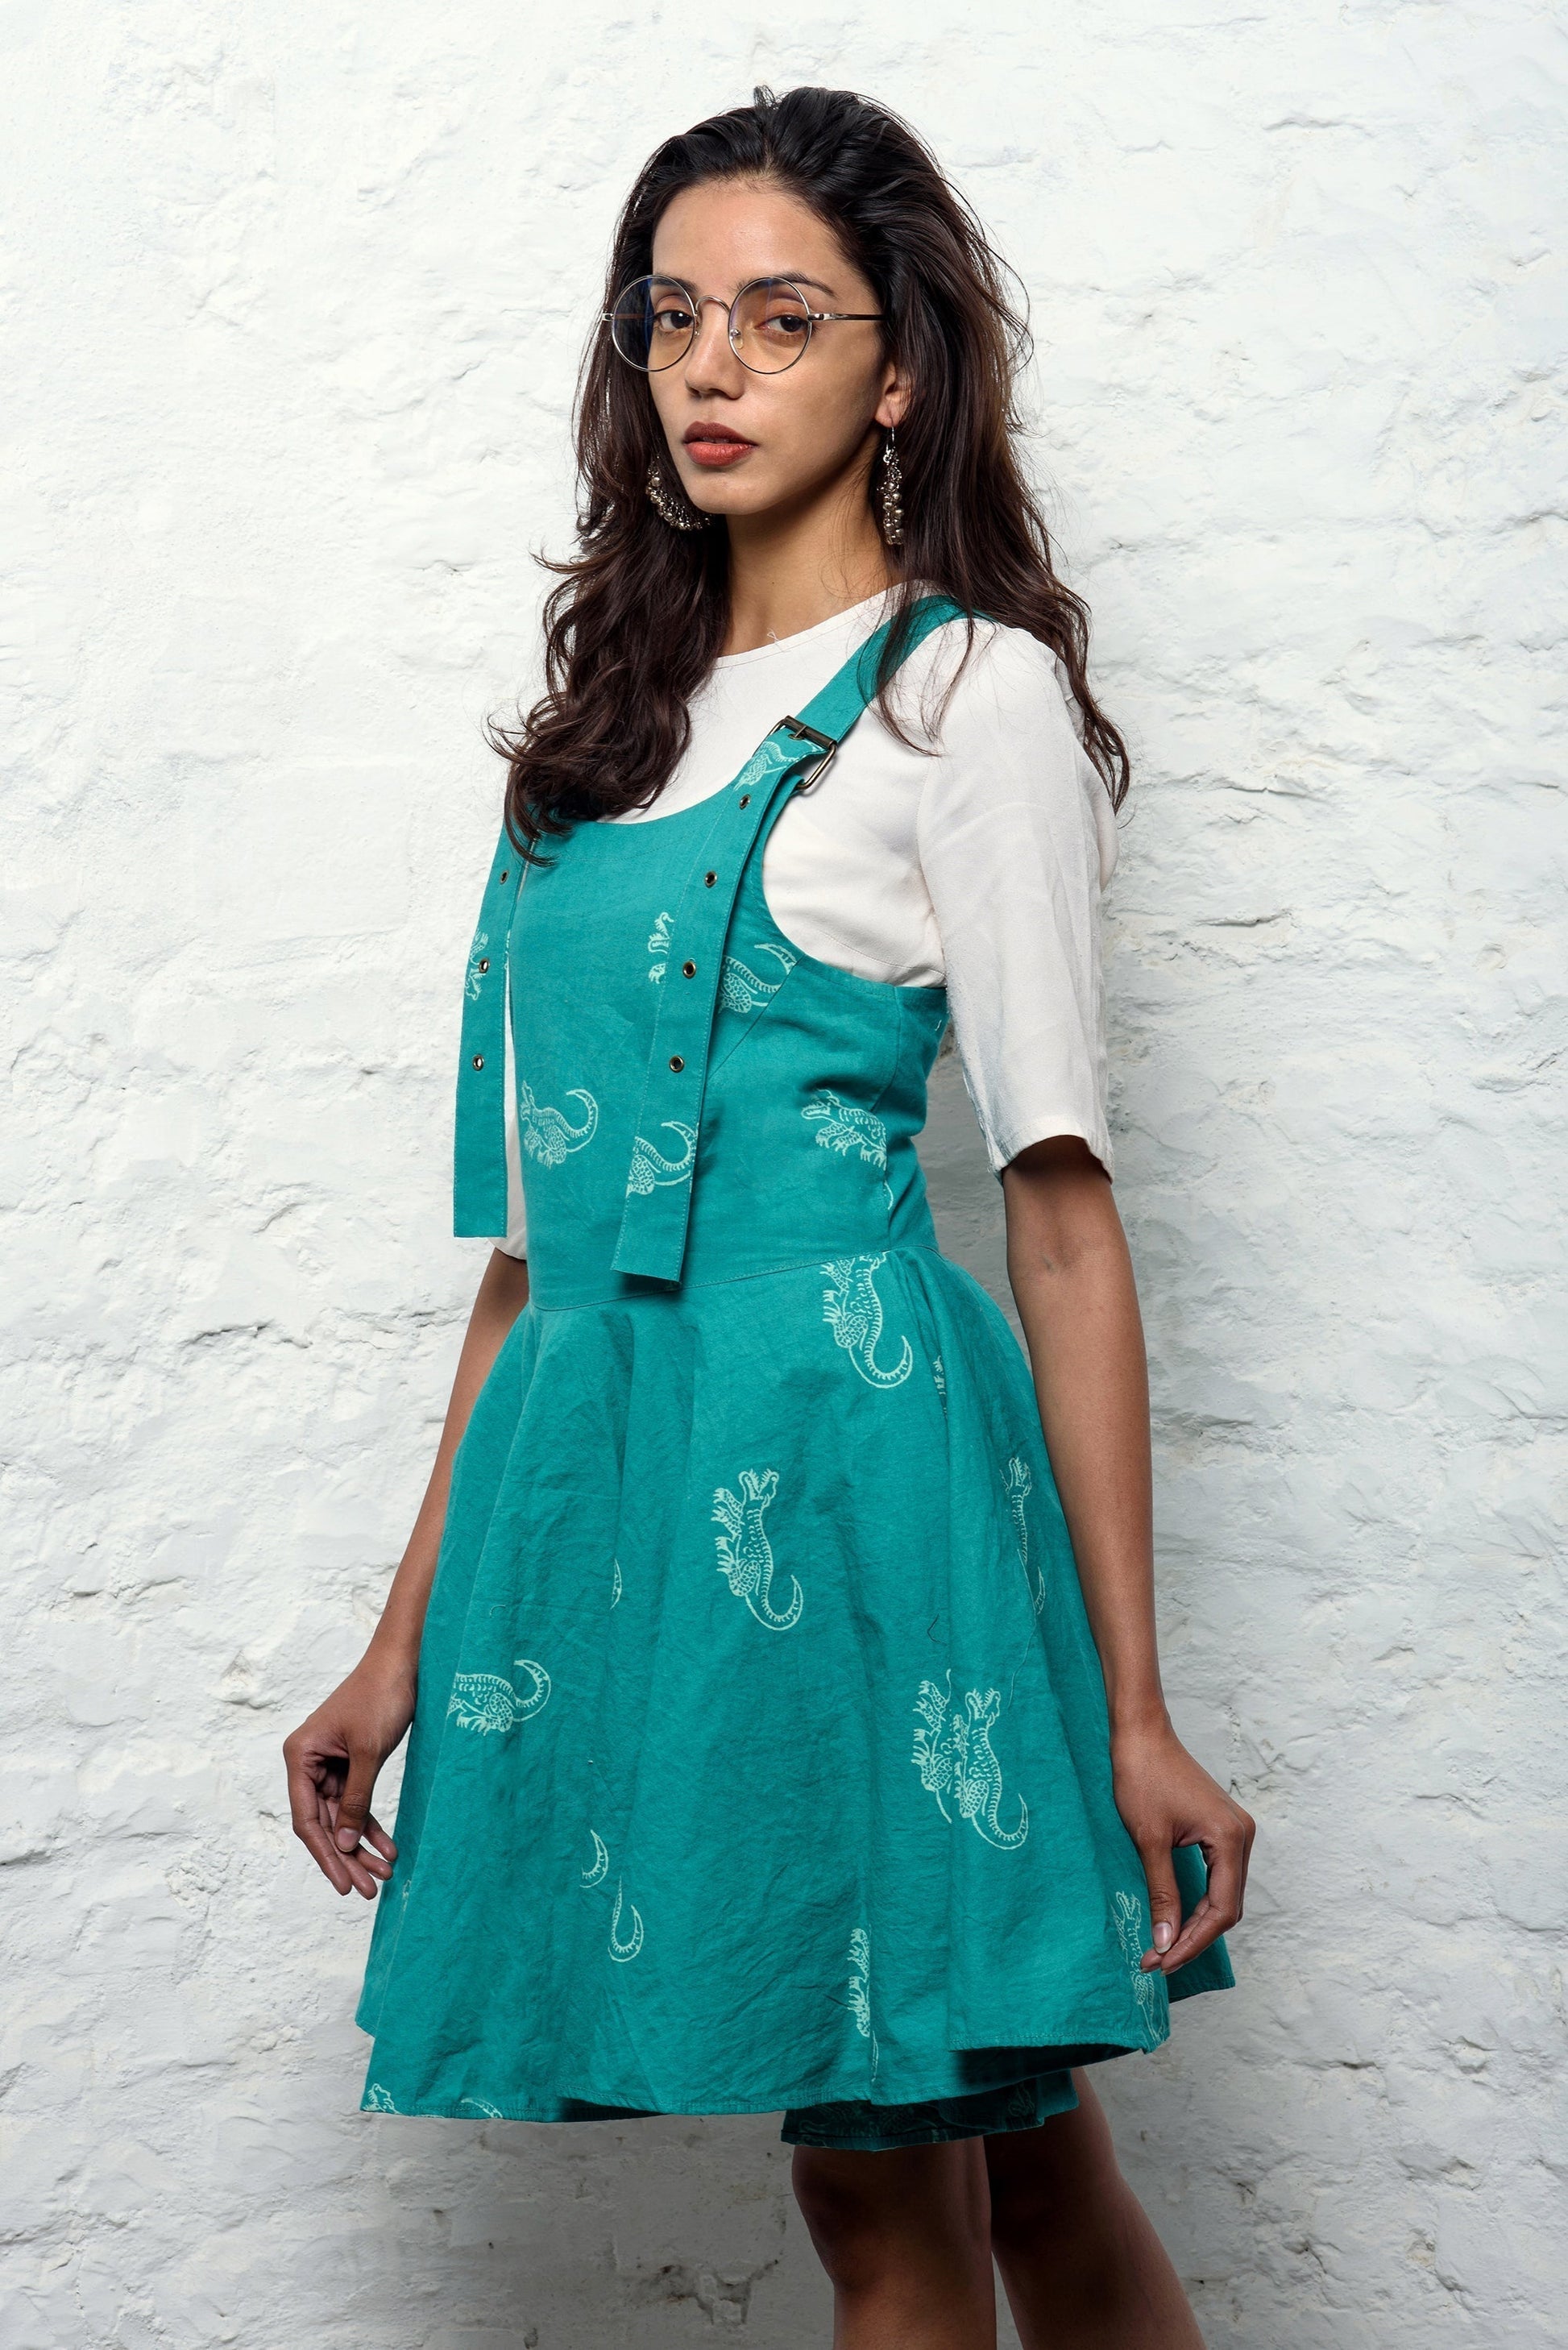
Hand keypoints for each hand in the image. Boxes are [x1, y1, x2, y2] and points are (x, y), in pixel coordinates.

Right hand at [283, 1652, 416, 1897]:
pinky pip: (359, 1803)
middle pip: (324, 1823)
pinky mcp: (353, 1763)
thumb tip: (342, 1844)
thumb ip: (355, 1800)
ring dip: (362, 1846)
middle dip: (347, 1857)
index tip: (342, 1885)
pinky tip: (389, 1849)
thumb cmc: (381, 1696)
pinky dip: (373, 1826)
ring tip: (383, 1875)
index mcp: (300, 1756)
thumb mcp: (368, 1752)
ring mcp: (331, 1764)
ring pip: (343, 1818)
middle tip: (368, 1891)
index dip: (324, 1856)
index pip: (306, 1819)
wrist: (406, 1662)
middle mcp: (309, 1763)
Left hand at [1110, 1715, 1254, 1974]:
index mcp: (1230, 1838)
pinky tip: (1176, 1917)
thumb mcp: (1149, 1840)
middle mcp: (1242, 1835)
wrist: (1140, 1733)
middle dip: (1193, 1937)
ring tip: (1163, 1947)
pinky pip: (1217, 1877)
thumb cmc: (1142, 1776)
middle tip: (1156, 1960)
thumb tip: (1165, 1942)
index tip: (1161, 1962)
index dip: (1192, 1942)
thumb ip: (1162, 1893)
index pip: (1221, 1910)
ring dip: (1196, 1922)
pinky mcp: (1221, 1828)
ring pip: (1223, 1894)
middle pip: (1226, 1906)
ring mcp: (1234, 1831)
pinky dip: (1198, 1901)